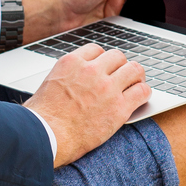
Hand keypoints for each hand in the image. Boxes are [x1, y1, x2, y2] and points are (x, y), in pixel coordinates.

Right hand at [23, 44, 149, 166]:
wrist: (46, 136)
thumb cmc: (42, 117)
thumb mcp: (49, 84)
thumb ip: (65, 76)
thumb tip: (70, 81)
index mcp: (72, 62)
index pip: (97, 50)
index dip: (103, 59)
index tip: (105, 67)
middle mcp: (92, 71)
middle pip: (118, 57)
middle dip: (120, 66)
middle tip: (123, 75)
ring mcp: (107, 88)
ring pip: (134, 70)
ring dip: (136, 76)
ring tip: (136, 83)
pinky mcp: (119, 107)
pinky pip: (142, 91)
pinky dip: (144, 93)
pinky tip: (141, 97)